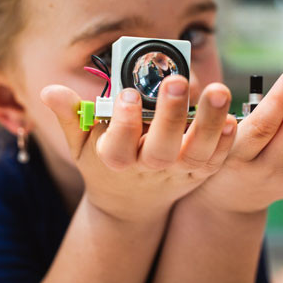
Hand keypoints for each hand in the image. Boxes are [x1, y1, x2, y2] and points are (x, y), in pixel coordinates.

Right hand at [41, 76, 236, 221]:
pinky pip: (215, 160)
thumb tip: (49, 90)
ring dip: (208, 124)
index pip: (118, 147)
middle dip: (170, 116)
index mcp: (115, 161)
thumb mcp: (82, 146)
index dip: (124, 123)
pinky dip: (225, 144)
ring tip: (218, 91)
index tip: (128, 95)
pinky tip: (232, 120)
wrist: (132, 202)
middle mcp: (148, 169)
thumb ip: (71, 117)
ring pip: (195, 153)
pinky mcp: (199, 173)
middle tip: (177, 80)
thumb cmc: (104, 165)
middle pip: (161, 149)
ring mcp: (177, 173)